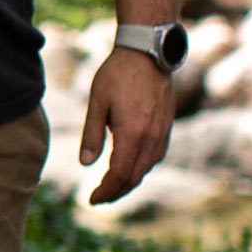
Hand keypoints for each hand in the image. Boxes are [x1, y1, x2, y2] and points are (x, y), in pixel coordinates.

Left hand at [78, 47, 174, 203]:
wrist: (148, 52)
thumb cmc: (118, 74)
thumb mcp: (97, 102)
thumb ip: (91, 134)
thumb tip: (85, 164)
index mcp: (133, 134)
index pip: (119, 175)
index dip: (105, 191)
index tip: (90, 199)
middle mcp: (152, 138)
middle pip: (134, 177)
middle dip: (115, 192)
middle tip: (97, 198)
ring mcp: (162, 133)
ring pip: (146, 169)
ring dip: (128, 181)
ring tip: (110, 186)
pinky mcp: (167, 126)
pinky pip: (155, 157)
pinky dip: (140, 168)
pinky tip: (128, 166)